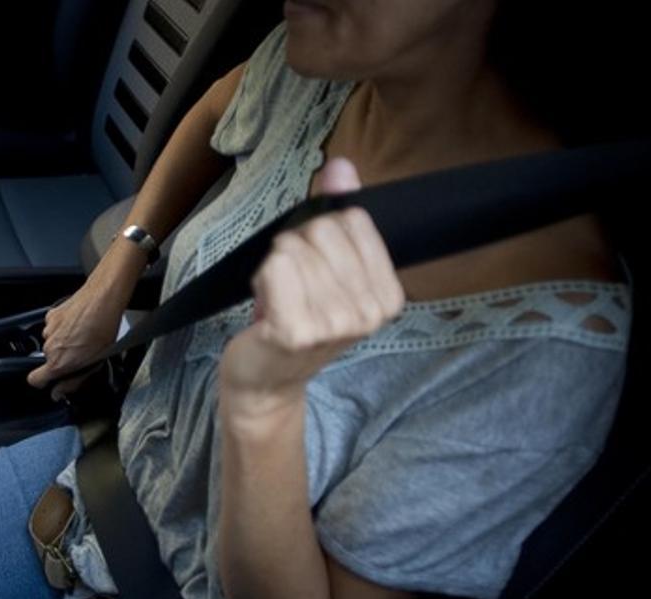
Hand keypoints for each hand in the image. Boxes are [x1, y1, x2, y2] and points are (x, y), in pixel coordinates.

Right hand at [27, 279, 126, 399]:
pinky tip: (78, 324)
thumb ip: (73, 381)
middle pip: (49, 359)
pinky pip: (54, 327)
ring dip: (64, 342)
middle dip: (62, 358)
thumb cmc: (103, 329)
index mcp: (58, 362)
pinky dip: (63, 327)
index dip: (42, 382)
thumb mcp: (94, 362)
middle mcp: (49, 346)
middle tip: (81, 353)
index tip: (51, 380)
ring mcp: (49, 329)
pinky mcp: (51, 315)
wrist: (102, 299)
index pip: (34, 380)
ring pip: (52, 343)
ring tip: (83, 336)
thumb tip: (58, 393)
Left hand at [219, 158, 404, 420]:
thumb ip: (337, 211)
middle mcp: (368, 313)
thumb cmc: (296, 316)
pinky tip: (266, 306)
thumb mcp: (326, 264)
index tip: (316, 269)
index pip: (351, 219)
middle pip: (321, 230)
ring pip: (292, 247)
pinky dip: (262, 278)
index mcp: (388, 295)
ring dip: (275, 267)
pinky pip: (275, 266)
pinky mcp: (296, 332)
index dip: (321, 233)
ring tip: (280, 298)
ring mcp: (334, 325)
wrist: (267, 379)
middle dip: (296, 248)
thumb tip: (341, 166)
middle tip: (293, 286)